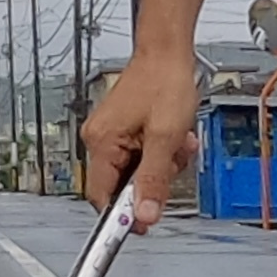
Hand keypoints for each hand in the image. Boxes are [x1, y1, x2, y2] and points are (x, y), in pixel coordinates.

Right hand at [81, 46, 200, 230]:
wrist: (168, 50)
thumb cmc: (164, 81)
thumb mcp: (165, 138)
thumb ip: (154, 180)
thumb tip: (144, 215)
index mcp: (101, 142)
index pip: (101, 196)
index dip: (122, 214)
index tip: (141, 226)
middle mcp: (99, 138)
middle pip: (122, 184)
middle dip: (152, 179)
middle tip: (172, 162)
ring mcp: (111, 132)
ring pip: (135, 170)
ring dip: (161, 163)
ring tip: (176, 142)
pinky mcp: (123, 127)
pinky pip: (140, 154)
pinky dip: (159, 151)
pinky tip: (173, 136)